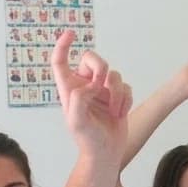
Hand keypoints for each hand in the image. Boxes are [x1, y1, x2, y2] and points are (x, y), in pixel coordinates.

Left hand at [51, 30, 132, 157]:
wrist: (106, 153)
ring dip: (117, 94)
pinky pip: (126, 86)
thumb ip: (79, 99)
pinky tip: (120, 114)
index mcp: (69, 89)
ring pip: (113, 74)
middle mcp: (85, 86)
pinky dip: (126, 101)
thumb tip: (92, 85)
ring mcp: (102, 90)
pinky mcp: (118, 96)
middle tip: (102, 86)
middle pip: (92, 59)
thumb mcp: (76, 121)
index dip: (63, 46)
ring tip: (114, 112)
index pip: (60, 62)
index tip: (71, 33)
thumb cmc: (88, 139)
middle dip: (101, 69)